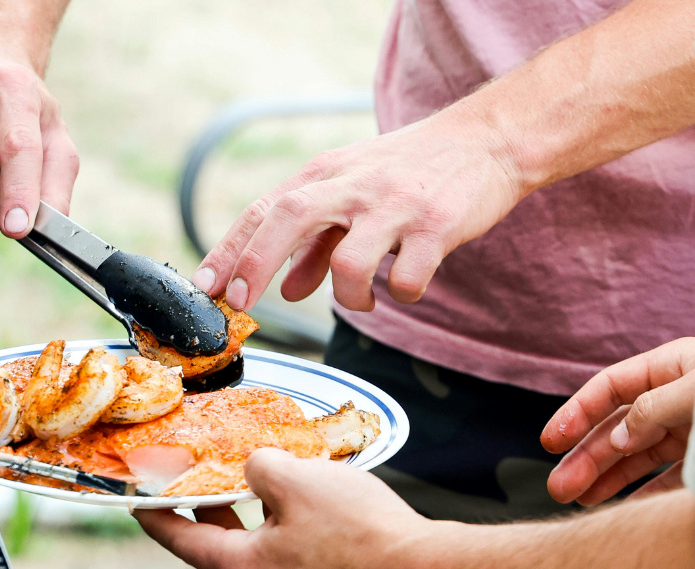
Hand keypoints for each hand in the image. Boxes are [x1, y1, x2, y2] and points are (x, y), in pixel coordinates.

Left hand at [133, 449, 428, 568]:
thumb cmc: (360, 530)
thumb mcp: (296, 477)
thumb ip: (259, 466)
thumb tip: (255, 469)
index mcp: (245, 568)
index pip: (184, 542)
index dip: (159, 518)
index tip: (141, 505)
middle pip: (227, 550)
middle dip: (221, 513)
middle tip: (217, 483)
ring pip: (267, 558)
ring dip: (266, 526)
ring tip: (283, 492)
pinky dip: (299, 542)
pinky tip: (321, 518)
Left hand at [190, 106, 523, 311]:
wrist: (489, 140)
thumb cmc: (414, 170)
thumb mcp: (357, 194)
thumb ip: (319, 244)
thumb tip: (288, 288)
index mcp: (329, 174)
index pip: (265, 208)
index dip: (230, 248)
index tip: (206, 286)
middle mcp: (356, 185)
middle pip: (289, 217)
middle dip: (256, 263)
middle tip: (242, 302)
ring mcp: (396, 205)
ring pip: (350, 263)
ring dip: (348, 296)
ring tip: (363, 299)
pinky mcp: (437, 227)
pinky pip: (408, 279)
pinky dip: (403, 295)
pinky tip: (410, 284)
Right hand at [541, 337, 694, 505]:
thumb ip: (653, 410)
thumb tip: (617, 440)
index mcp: (671, 367)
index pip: (610, 388)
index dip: (577, 412)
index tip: (552, 441)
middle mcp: (676, 398)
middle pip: (617, 427)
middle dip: (585, 457)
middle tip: (558, 488)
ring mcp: (693, 429)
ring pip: (638, 454)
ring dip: (607, 477)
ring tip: (579, 501)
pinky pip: (671, 478)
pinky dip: (648, 494)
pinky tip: (625, 510)